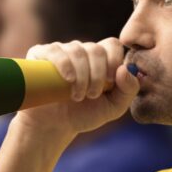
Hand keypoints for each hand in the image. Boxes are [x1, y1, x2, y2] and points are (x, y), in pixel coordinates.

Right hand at [14, 38, 138, 138]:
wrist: (54, 126)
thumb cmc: (84, 114)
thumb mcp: (114, 107)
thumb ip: (129, 90)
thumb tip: (125, 69)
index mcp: (101, 59)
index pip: (112, 45)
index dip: (114, 61)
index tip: (109, 82)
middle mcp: (81, 51)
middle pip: (96, 49)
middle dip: (97, 75)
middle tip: (92, 95)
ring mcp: (61, 51)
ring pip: (77, 51)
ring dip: (82, 76)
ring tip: (77, 97)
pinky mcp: (41, 54)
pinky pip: (55, 50)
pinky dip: (64, 64)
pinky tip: (68, 79)